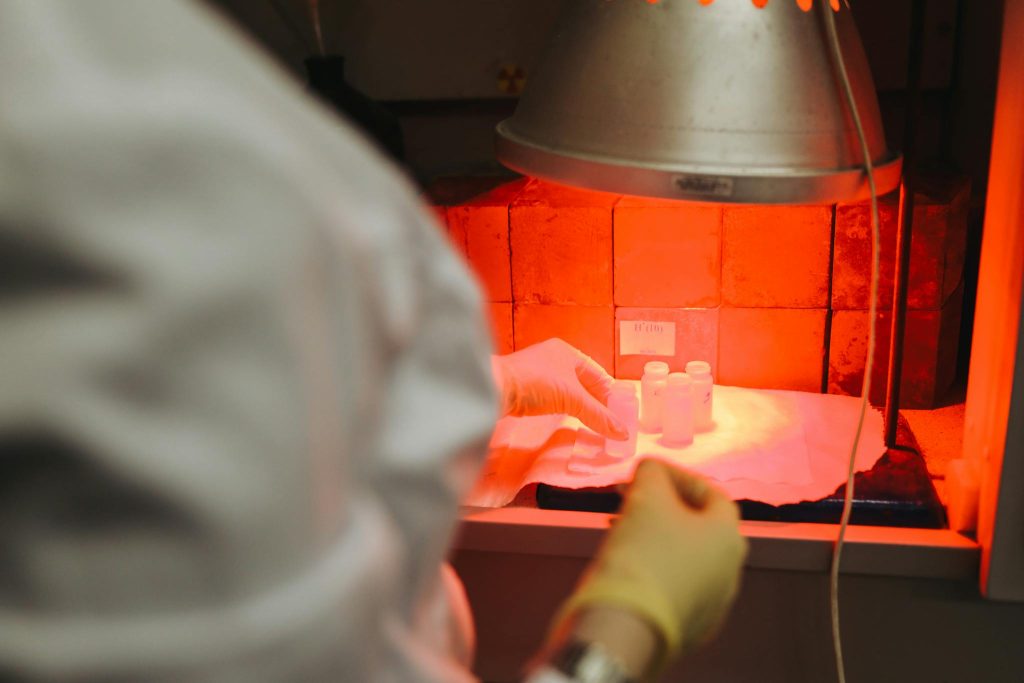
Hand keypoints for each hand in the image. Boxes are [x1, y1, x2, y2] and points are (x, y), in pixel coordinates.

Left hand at [491, 338, 626, 438]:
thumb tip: (622, 433)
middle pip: (584, 384)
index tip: (620, 413)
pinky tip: (572, 419)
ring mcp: (539, 373)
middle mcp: (554, 359)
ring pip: (569, 392)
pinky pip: (555, 398)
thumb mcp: (572, 399)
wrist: (494, 389)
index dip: (610, 394)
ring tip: (595, 424)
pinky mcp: (528, 388)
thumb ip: (598, 416)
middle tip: (610, 423)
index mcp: (567, 352)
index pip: (597, 374)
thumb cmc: (536, 384)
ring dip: (582, 407)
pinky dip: (567, 409)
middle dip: (597, 403)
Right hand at [553, 460, 746, 672]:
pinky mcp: (690, 629)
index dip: (676, 476)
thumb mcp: (645, 496)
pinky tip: (630, 566)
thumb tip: (651, 471)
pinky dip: (656, 571)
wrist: (625, 625)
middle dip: (663, 508)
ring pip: (686, 559)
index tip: (645, 472)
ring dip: (658, 538)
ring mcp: (713, 605)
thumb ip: (652, 472)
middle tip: (630, 499)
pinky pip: (675, 588)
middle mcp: (730, 571)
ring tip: (623, 530)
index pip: (710, 493)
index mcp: (729, 536)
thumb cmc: (642, 552)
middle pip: (698, 527)